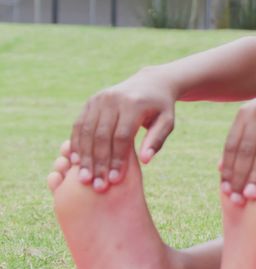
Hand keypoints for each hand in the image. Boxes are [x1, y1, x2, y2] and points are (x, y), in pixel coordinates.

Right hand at [69, 73, 175, 190]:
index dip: (117, 159)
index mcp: (133, 104)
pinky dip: (76, 144)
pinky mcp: (89, 102)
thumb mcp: (167, 122)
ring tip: (84, 178)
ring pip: (86, 132)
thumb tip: (145, 161)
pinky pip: (79, 125)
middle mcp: (112, 99)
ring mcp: (98, 99)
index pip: (121, 136)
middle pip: (101, 136)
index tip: (114, 180)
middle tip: (97, 185)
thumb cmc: (160, 108)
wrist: (150, 83)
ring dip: (84, 157)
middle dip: (98, 163)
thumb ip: (157, 140)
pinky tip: (76, 161)